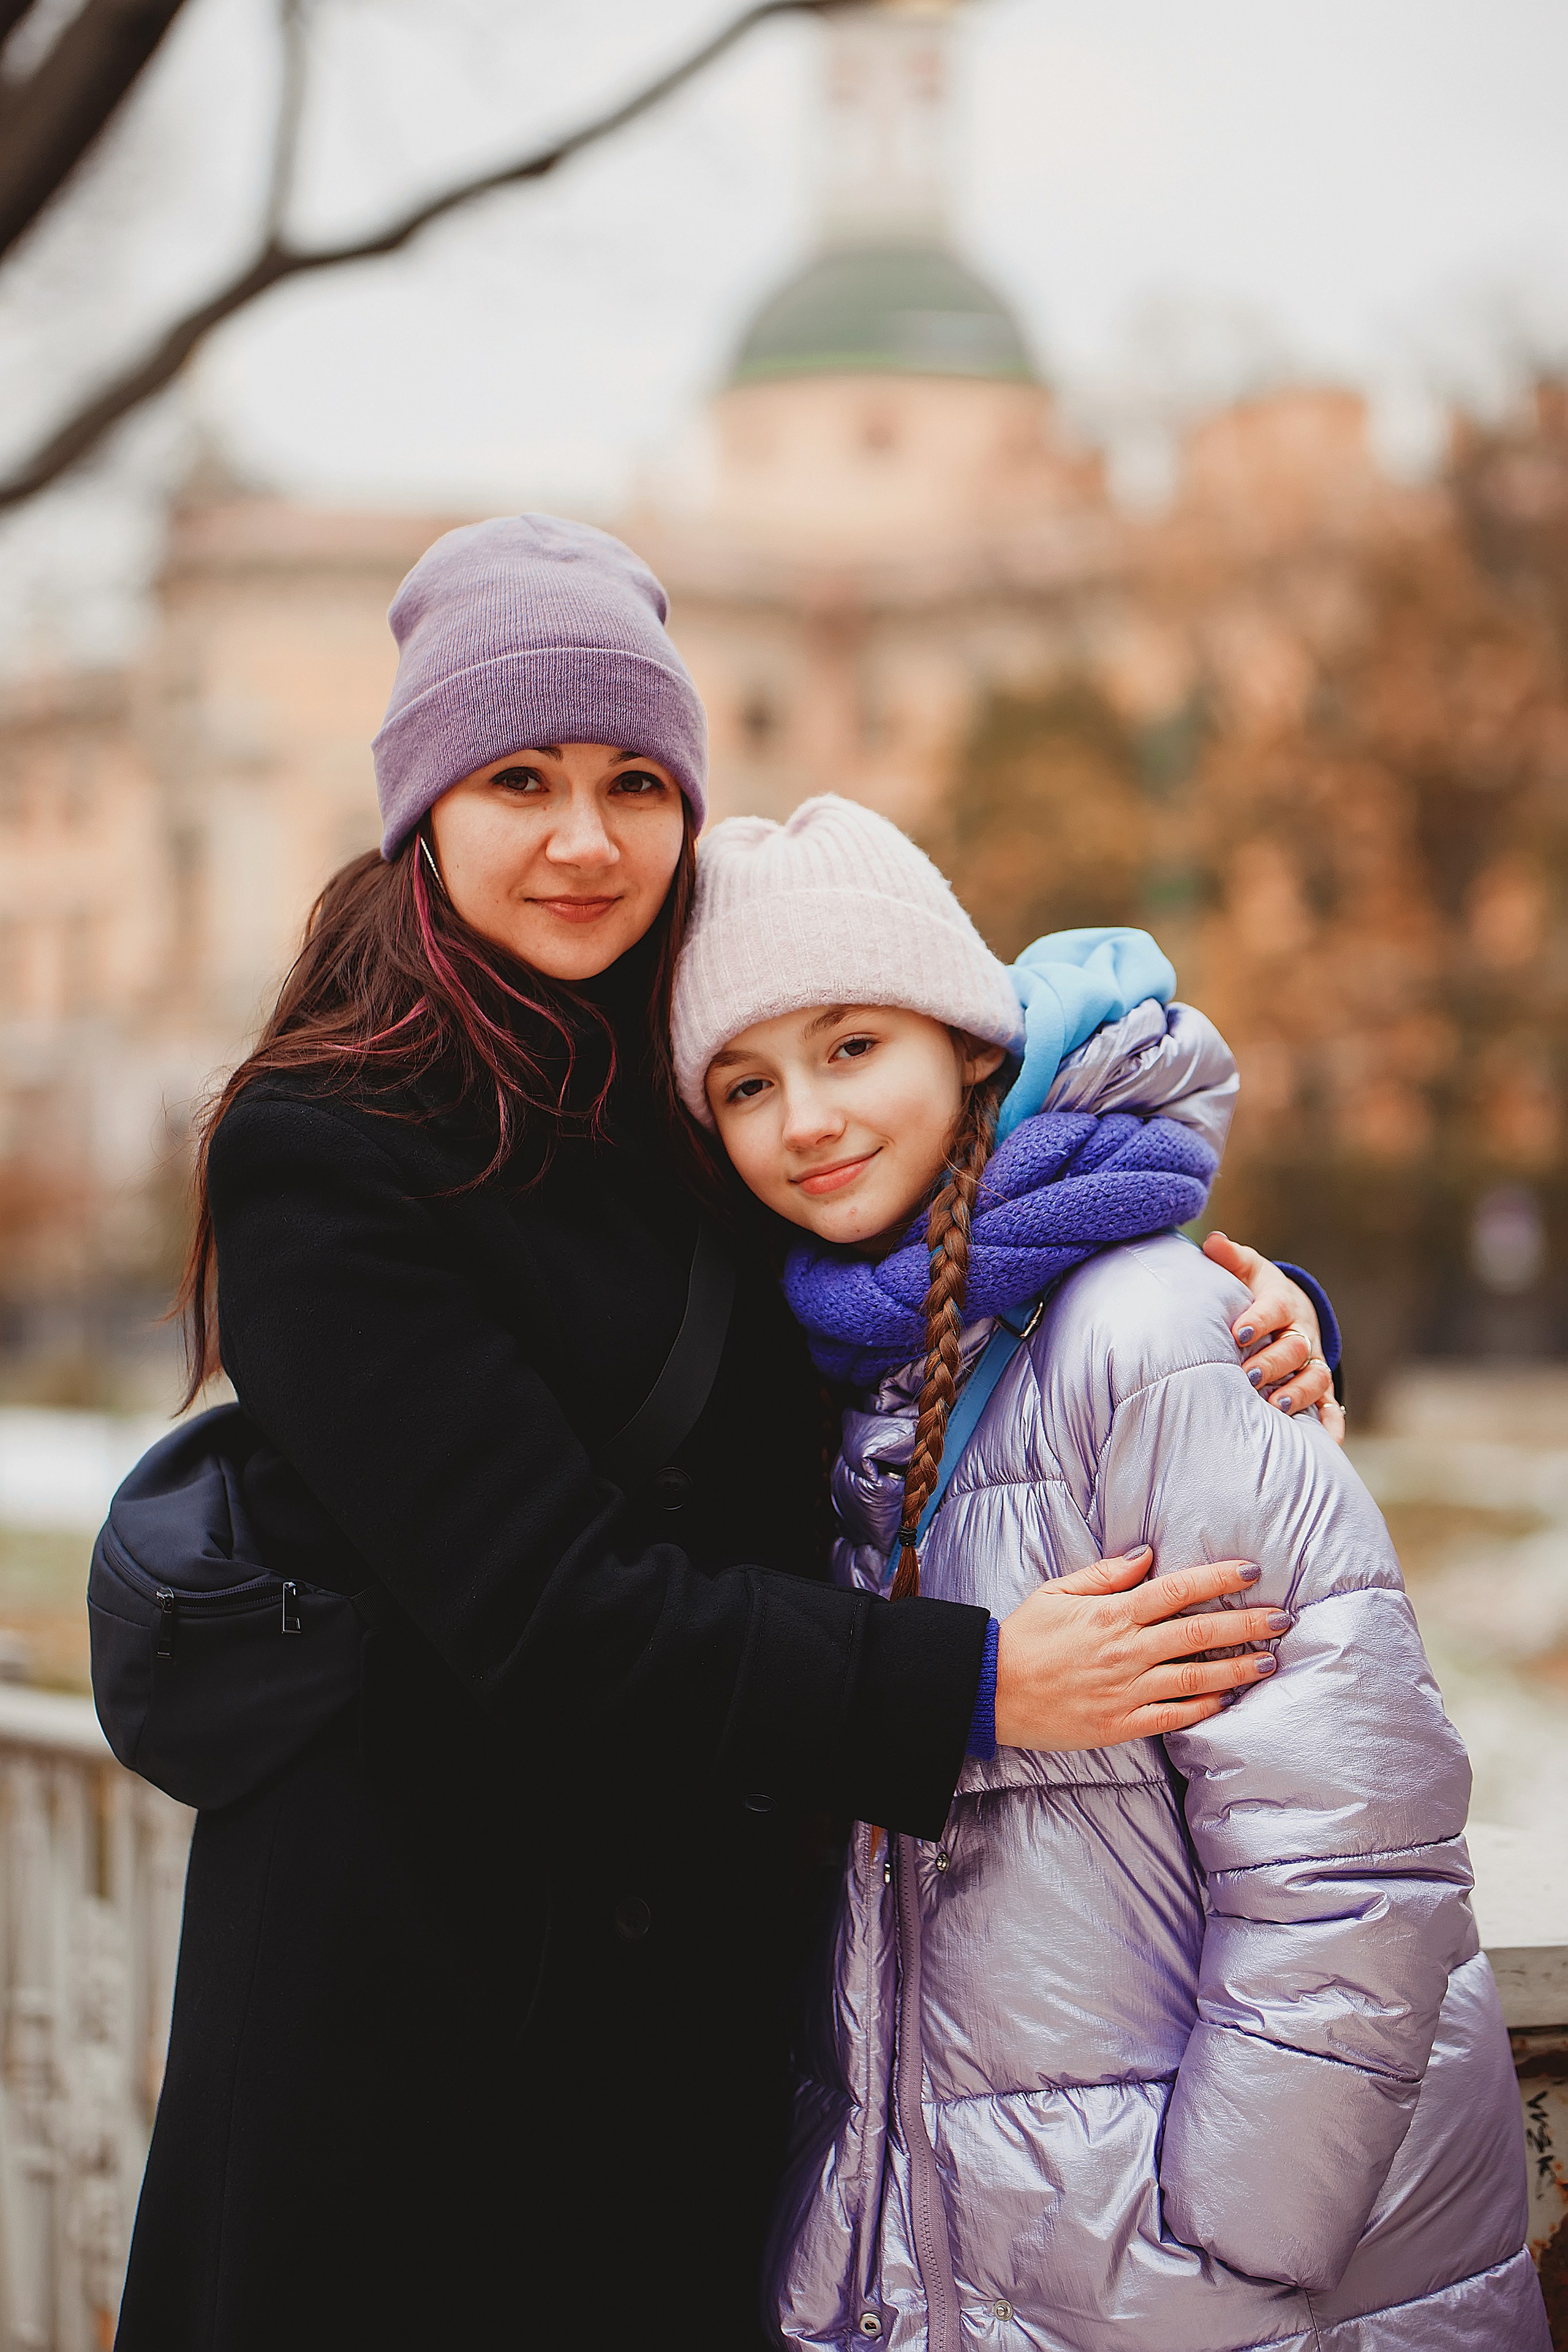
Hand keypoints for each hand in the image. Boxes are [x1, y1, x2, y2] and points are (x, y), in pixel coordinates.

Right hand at [993, 1545, 1287, 1749]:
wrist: (990, 1691)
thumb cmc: (1023, 1638)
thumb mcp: (1057, 1592)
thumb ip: (1105, 1575)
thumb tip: (1147, 1555)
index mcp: (1113, 1614)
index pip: (1177, 1590)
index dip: (1219, 1578)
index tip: (1252, 1571)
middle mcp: (1127, 1650)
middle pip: (1199, 1632)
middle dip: (1246, 1623)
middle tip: (1282, 1618)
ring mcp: (1127, 1690)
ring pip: (1196, 1677)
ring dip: (1237, 1668)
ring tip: (1269, 1660)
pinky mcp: (1121, 1724)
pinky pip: (1173, 1716)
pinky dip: (1203, 1709)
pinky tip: (1227, 1700)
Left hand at [1202, 1231, 1344, 1444]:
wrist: (1287, 1310)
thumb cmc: (1255, 1291)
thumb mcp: (1246, 1270)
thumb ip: (1230, 1258)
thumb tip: (1212, 1242)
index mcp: (1281, 1303)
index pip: (1274, 1309)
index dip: (1259, 1320)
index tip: (1238, 1332)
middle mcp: (1302, 1334)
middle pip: (1295, 1348)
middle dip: (1274, 1363)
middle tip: (1249, 1376)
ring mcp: (1312, 1362)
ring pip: (1314, 1378)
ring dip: (1298, 1394)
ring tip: (1276, 1407)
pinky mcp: (1320, 1388)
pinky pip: (1330, 1408)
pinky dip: (1331, 1424)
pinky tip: (1326, 1443)